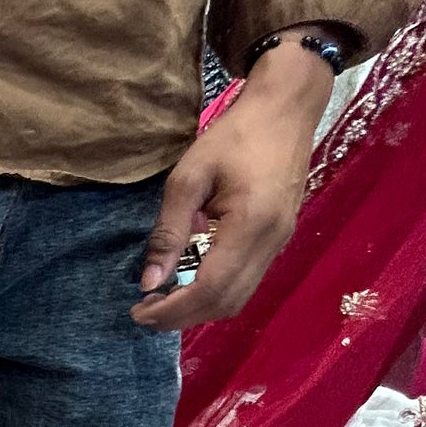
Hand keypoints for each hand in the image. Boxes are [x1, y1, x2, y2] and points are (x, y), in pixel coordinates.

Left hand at [131, 33, 348, 331]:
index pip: (211, 289)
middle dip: (183, 316)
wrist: (286, 110)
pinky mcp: (280, 238)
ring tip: (162, 300)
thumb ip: (169, 231)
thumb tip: (149, 281)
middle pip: (227, 303)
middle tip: (145, 312)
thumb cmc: (234, 136)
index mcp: (251, 226)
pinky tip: (189, 279)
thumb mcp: (189, 176)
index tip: (139, 311)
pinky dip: (216, 291)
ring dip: (199, 308)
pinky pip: (247, 280)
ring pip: (239, 297)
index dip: (174, 309)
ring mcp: (280, 243)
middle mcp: (272, 243)